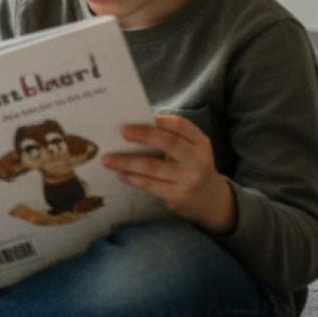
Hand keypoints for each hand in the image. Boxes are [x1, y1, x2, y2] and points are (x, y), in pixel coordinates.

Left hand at [102, 114, 237, 234]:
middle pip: (169, 143)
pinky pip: (150, 184)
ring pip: (154, 166)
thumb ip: (169, 138)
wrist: (209, 199)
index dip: (158, 120)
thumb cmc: (189, 166)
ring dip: (127, 161)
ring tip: (107, 159)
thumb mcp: (189, 150)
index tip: (136, 117)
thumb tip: (131, 127)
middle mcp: (197, 159)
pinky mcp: (179, 195)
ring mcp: (189, 178)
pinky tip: (120, 173)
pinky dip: (132, 178)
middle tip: (121, 132)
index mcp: (199, 142)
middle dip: (143, 136)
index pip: (180, 125)